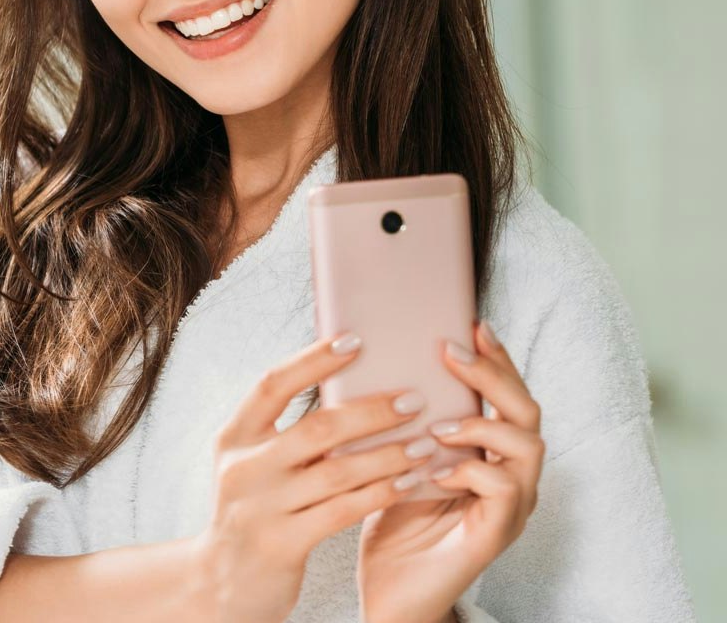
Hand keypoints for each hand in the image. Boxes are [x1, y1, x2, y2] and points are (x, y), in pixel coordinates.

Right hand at [194, 332, 436, 622]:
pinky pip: (343, 511)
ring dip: (389, 454)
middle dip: (372, 411)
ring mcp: (261, 507)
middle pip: (317, 428)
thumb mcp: (252, 461)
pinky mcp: (282, 544)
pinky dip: (381, 493)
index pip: (272, 384)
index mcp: (234, 436)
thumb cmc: (253, 508)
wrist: (223, 583)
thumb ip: (284, 430)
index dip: (313, 360)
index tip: (355, 340)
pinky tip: (409, 482)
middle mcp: (243, 467)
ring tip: (425, 441)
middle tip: (414, 399)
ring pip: (337, 471)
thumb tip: (346, 381)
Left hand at [356, 319, 544, 622]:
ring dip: (482, 423)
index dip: (496, 357)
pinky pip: (503, 491)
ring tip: (440, 420)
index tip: (472, 322)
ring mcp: (509, 507)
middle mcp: (512, 475)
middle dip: (493, 374)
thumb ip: (406, 413)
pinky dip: (470, 469)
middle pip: (527, 410)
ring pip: (528, 447)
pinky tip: (435, 465)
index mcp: (491, 451)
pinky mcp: (495, 536)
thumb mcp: (398, 451)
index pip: (507, 393)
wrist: (388, 590)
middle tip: (452, 350)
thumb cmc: (394, 514)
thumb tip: (384, 351)